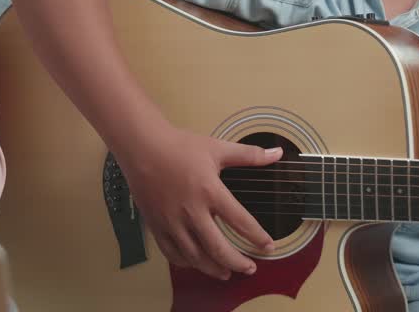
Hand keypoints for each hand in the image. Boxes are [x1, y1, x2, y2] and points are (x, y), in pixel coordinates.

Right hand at [117, 127, 281, 279]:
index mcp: (209, 191)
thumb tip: (277, 153)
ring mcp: (172, 220)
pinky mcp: (156, 225)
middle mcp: (191, 210)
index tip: (268, 246)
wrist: (142, 146)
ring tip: (226, 272)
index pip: (240, 221)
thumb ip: (249, 155)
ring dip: (213, 268)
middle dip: (237, 262)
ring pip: (195, 256)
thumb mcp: (217, 147)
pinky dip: (186, 262)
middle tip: (249, 268)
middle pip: (218, 248)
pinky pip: (172, 253)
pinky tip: (196, 262)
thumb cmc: (179, 146)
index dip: (257, 237)